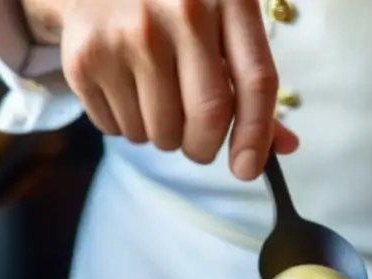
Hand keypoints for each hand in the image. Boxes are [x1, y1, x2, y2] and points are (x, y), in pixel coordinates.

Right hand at [53, 0, 298, 179]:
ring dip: (161, 136)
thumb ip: (252, 83)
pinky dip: (126, 125)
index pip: (256, 82)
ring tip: (152, 97)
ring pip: (158, 133)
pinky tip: (123, 87)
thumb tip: (284, 148)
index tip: (247, 169)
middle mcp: (180, 11)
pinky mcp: (87, 58)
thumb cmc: (173, 7)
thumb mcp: (221, 23)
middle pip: (207, 116)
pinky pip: (117, 130)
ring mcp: (129, 34)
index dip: (255, 135)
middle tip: (196, 143)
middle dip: (204, 147)